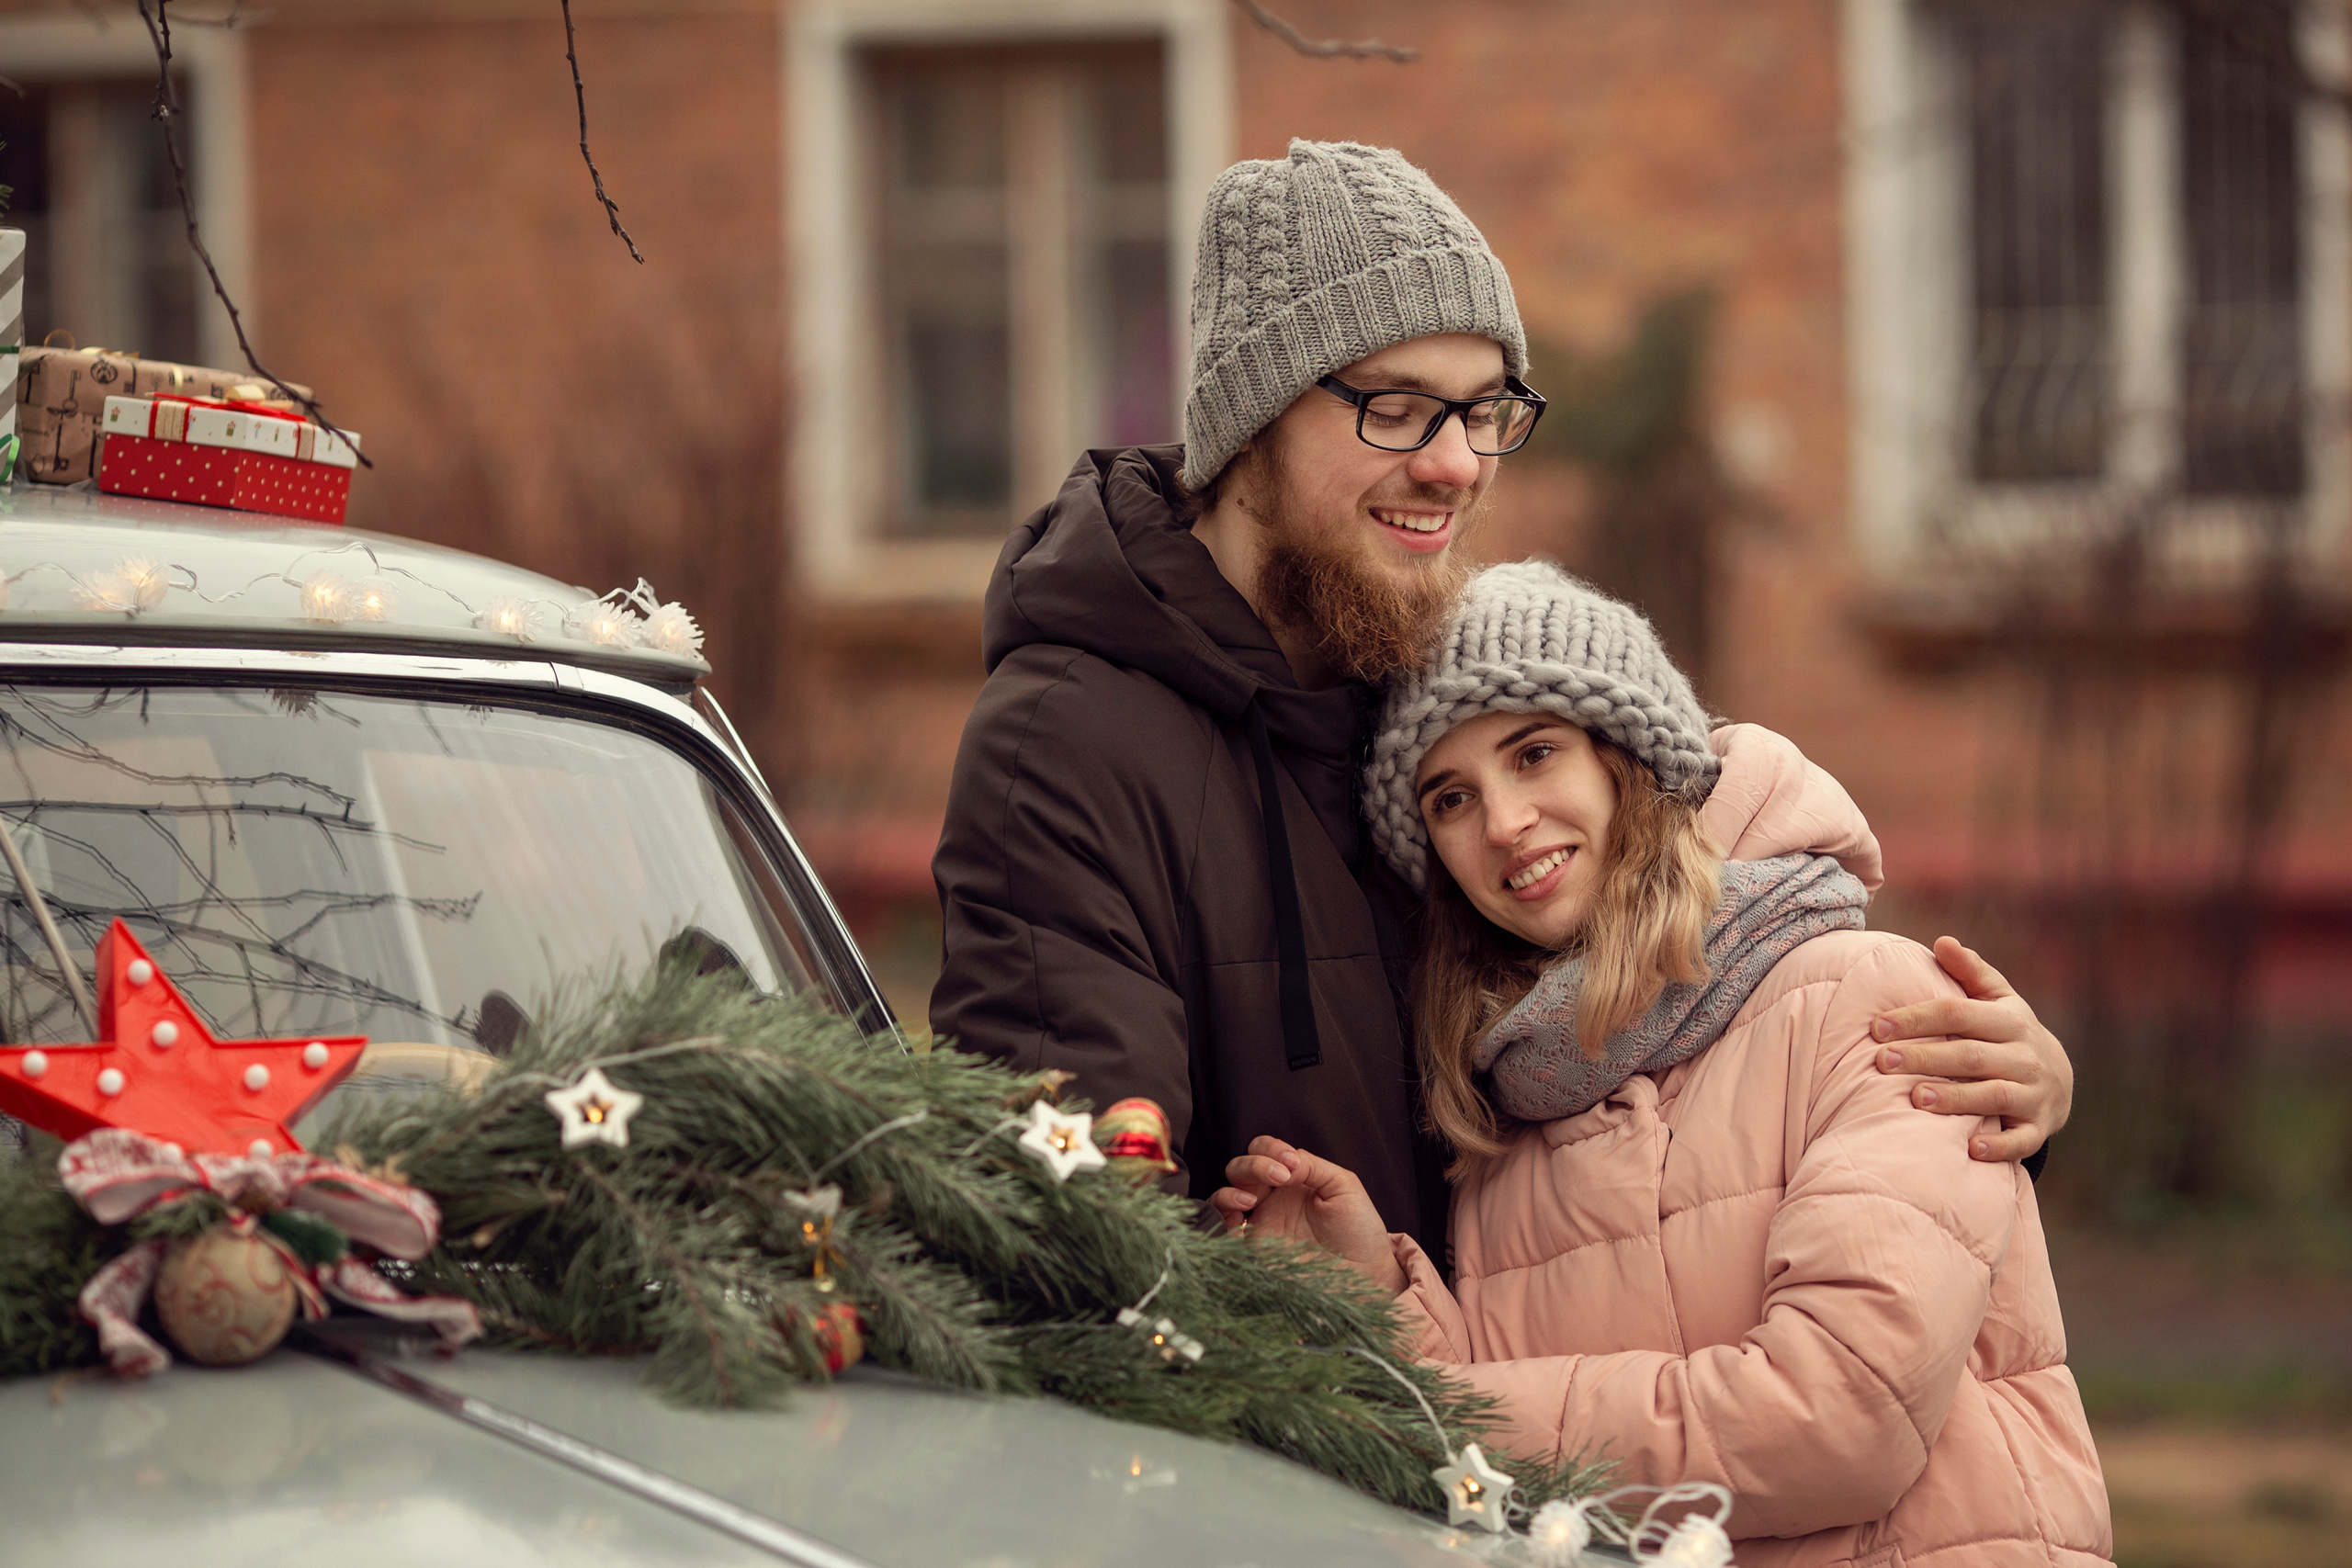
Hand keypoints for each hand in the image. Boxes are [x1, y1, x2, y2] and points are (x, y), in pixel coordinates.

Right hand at [1209, 1136, 1405, 1292]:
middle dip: (1254, 1165)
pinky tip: (1242, 1212)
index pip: (1263, 1150)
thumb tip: (1285, 1163)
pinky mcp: (1253, 1249)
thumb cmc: (1358, 1230)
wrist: (1363, 1273)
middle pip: (1240, 1168)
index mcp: (1292, 1179)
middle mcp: (1271, 1199)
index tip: (1290, 1163)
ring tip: (1252, 1198)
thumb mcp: (1343, 1185)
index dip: (1270, 1150)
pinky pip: (1223, 1228)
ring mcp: (1260, 1223)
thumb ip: (1312, 1166)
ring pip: (1224, 1194)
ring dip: (1233, 1188)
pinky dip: (1222, 1214)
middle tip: (1280, 1177)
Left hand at [1873, 936, 2073, 1162]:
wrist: (2058, 1079)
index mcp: (2010, 1020)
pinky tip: (1971, 1148)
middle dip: (1925, 1057)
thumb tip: (1942, 941)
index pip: (1958, 1013)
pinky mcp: (2038, 1128)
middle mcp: (2024, 1056)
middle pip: (1971, 1055)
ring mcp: (2034, 1094)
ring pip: (1994, 1095)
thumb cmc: (2009, 1033)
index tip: (1877, 1027)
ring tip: (1915, 1098)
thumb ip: (1970, 972)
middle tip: (1882, 1061)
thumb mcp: (1998, 999)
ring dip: (1955, 1097)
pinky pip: (2021, 1140)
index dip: (1917, 1017)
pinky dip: (1999, 1146)